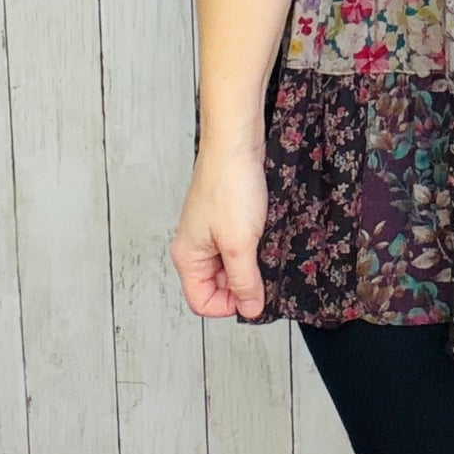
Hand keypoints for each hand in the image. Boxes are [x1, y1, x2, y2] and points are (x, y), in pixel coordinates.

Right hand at [170, 143, 269, 319]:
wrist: (237, 144)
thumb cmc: (230, 186)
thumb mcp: (240, 243)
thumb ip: (244, 280)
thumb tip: (250, 310)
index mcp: (188, 258)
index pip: (202, 303)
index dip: (229, 305)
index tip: (254, 294)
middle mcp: (195, 248)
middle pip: (217, 287)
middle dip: (243, 284)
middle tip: (265, 269)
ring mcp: (210, 233)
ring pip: (231, 267)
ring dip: (251, 265)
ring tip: (265, 249)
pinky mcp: (226, 219)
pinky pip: (239, 247)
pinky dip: (254, 247)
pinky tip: (266, 236)